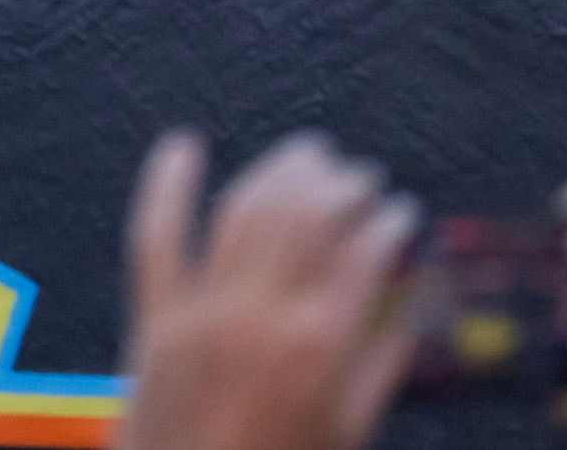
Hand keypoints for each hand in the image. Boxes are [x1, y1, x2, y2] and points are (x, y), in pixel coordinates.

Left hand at [117, 131, 422, 449]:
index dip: (388, 221)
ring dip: (278, 171)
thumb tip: (412, 306)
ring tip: (306, 155)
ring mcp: (200, 311)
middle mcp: (260, 317)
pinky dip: (166, 184)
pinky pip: (154, 234)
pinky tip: (182, 145)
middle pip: (304, 218)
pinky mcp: (153, 316)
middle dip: (341, 186)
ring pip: (242, 212)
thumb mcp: (350, 429)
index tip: (402, 210)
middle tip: (360, 176)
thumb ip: (383, 365)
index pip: (363, 254)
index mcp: (318, 348)